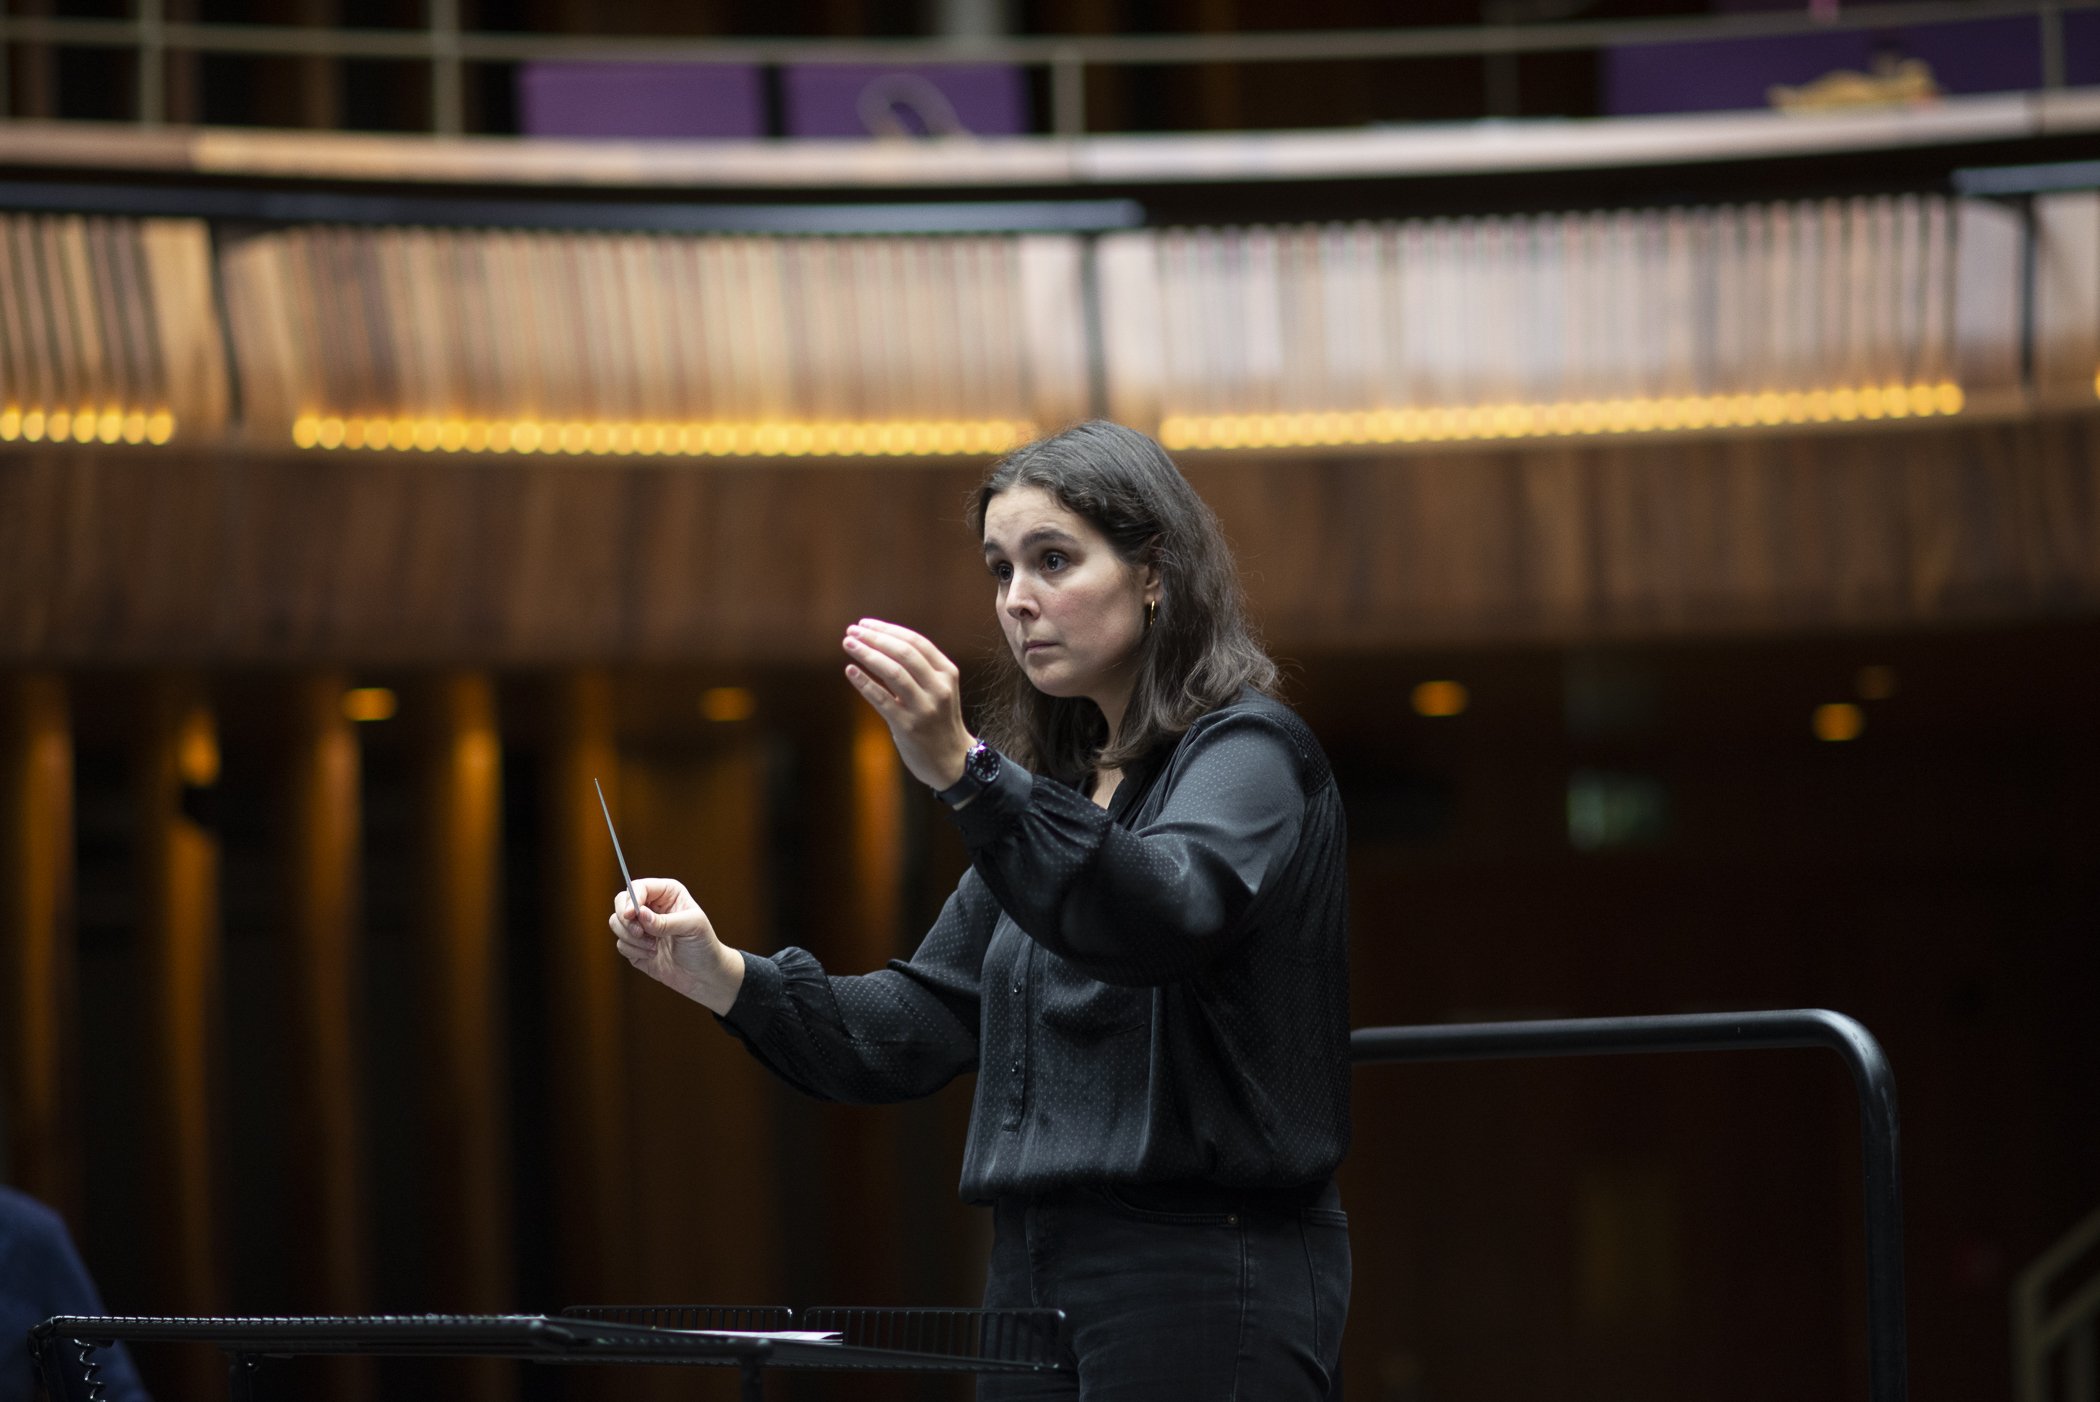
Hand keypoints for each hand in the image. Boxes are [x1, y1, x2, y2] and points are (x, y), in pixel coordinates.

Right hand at [609, 876, 743, 1014]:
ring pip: (616, 923)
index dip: (631, 899)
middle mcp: (651, 907)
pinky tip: (652, 955)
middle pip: (620, 902)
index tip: (631, 914)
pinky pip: (621, 944)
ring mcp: (641, 926)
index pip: (638, 887)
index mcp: (667, 894)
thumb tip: (640, 914)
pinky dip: (634, 951)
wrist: (703, 975)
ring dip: (631, 938)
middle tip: (639, 933)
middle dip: (625, 919)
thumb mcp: (691, 927)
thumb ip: (665, 921)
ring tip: (653, 947)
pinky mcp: (634, 946)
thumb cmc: (703, 945)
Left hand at [842, 618, 974, 790]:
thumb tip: (881, 643)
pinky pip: (882, 700)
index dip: (888, 630)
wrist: (952, 762)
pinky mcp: (908, 727)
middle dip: (875, 638)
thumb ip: (920, 669)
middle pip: (904, 653)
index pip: (916, 642)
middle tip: (851, 631)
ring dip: (867, 654)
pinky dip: (864, 683)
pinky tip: (850, 670)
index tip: (865, 624)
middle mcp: (939, 688)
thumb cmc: (939, 721)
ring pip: (893, 672)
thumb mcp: (939, 690)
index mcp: (947, 673)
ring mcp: (924, 708)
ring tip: (848, 644)